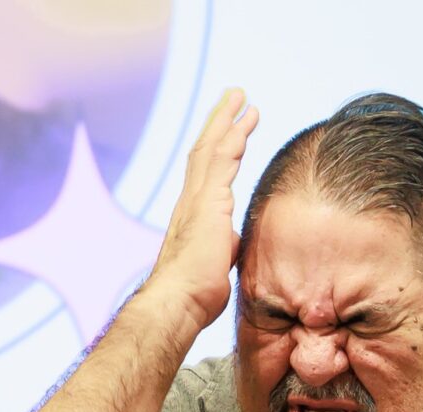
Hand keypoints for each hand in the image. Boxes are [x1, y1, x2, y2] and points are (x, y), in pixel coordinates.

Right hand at [148, 88, 259, 331]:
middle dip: (221, 123)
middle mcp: (190, 201)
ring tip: (242, 98)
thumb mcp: (218, 263)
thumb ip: (226, 245)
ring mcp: (197, 200)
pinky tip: (242, 123)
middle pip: (205, 151)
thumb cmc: (196, 295)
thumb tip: (235, 241)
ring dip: (227, 121)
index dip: (220, 149)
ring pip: (212, 148)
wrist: (180, 302)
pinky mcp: (207, 204)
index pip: (207, 174)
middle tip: (235, 98)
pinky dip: (231, 139)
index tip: (233, 130)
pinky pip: (220, 161)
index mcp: (194, 216)